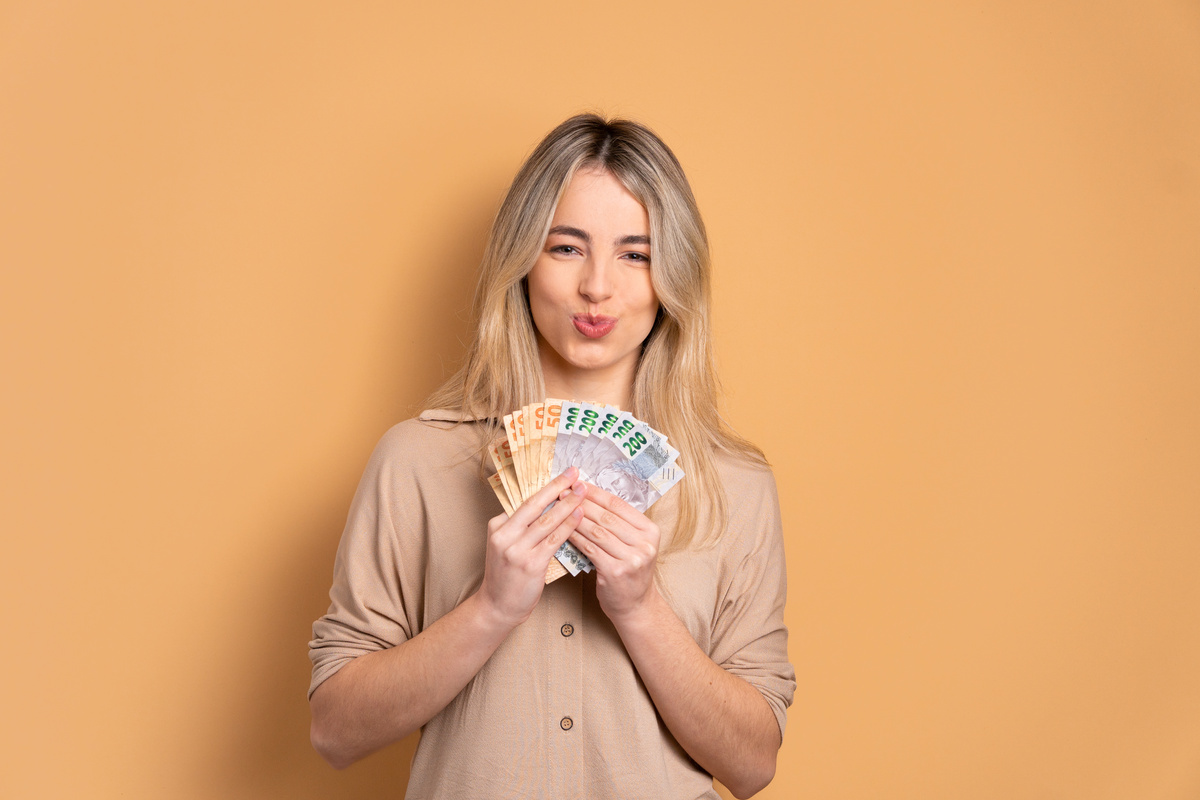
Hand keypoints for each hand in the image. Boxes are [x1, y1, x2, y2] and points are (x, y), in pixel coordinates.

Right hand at [476, 467, 585, 629]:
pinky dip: (568, 526)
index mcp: (497, 526)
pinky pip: (554, 540)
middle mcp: (504, 535)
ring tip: (582, 491)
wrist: (497, 607)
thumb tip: (549, 506)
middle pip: (534, 504)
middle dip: (557, 486)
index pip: (526, 501)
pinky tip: (580, 516)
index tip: (564, 476)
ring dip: (567, 504)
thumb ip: (522, 527)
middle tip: (574, 473)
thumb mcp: (506, 546)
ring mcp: (516, 550)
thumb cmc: (506, 576)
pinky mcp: (530, 564)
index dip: (547, 487)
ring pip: (546, 521)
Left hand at [568, 483, 661, 623]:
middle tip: (563, 493)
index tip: (579, 484)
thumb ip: (619, 524)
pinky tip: (563, 531)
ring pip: (597, 532)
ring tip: (559, 508)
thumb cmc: (630, 571)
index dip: (596, 493)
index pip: (619, 505)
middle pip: (607, 517)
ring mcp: (632, 559)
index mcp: (650, 531)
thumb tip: (589, 496)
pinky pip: (590, 549)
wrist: (635, 605)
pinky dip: (575, 538)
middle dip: (582, 503)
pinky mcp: (615, 572)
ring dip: (575, 518)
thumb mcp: (634, 544)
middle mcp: (645, 544)